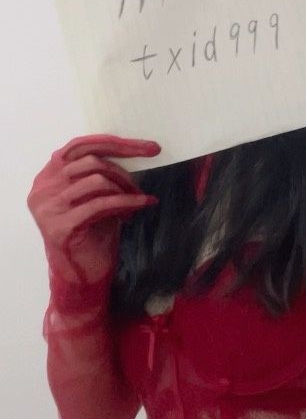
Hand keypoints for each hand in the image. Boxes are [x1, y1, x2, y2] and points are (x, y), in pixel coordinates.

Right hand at [27, 133, 160, 286]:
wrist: (83, 274)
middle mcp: (43, 188)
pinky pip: (102, 204)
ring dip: (125, 189)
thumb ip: (102, 173)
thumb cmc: (92, 232)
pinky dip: (128, 202)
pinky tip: (143, 205)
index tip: (150, 147)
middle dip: (124, 172)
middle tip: (141, 185)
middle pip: (91, 162)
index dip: (118, 144)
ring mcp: (48, 208)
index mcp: (48, 175)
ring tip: (137, 201)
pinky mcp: (61, 226)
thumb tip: (140, 150)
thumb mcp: (96, 195)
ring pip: (96, 180)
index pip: (81, 146)